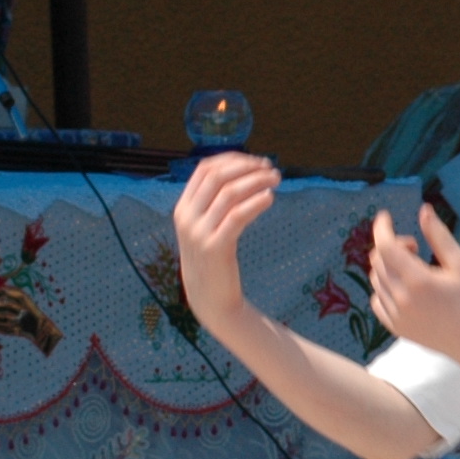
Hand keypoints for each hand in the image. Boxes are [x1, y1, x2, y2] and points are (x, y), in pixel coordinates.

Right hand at [172, 152, 280, 334]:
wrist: (209, 298)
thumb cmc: (214, 258)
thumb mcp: (206, 227)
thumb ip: (216, 203)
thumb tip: (244, 173)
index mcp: (183, 207)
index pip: (205, 169)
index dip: (233, 160)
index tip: (257, 161)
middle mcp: (187, 217)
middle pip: (217, 177)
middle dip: (247, 167)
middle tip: (272, 169)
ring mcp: (199, 232)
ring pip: (229, 193)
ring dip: (256, 181)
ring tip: (276, 180)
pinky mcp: (216, 248)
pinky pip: (238, 216)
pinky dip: (255, 203)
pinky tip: (270, 198)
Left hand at [368, 204, 459, 360]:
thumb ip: (439, 236)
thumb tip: (423, 210)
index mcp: (418, 281)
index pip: (386, 246)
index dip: (382, 227)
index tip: (385, 216)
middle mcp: (401, 299)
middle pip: (378, 261)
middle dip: (392, 246)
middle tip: (415, 248)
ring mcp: (396, 316)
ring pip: (376, 280)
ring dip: (388, 267)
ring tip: (414, 269)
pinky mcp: (395, 327)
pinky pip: (377, 300)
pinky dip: (384, 288)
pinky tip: (405, 289)